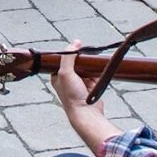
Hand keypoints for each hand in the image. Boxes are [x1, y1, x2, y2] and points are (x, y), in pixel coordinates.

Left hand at [51, 42, 122, 156]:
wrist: (86, 113)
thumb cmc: (72, 96)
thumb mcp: (65, 73)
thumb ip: (68, 57)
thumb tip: (75, 43)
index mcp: (57, 77)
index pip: (62, 60)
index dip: (69, 53)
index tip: (76, 47)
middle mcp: (67, 80)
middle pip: (75, 63)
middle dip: (81, 58)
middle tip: (86, 51)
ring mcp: (79, 84)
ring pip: (85, 68)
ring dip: (89, 64)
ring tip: (93, 58)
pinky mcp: (90, 87)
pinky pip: (94, 75)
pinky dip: (97, 71)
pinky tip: (99, 66)